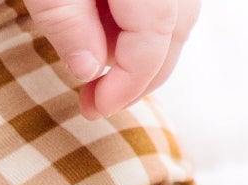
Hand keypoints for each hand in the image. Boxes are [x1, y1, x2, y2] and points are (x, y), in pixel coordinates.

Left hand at [25, 0, 202, 119]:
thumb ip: (68, 25)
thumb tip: (89, 72)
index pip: (153, 43)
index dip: (126, 85)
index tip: (95, 109)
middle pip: (177, 29)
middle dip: (140, 74)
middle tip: (97, 100)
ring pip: (178, 12)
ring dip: (143, 46)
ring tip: (97, 59)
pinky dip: (143, 18)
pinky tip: (106, 23)